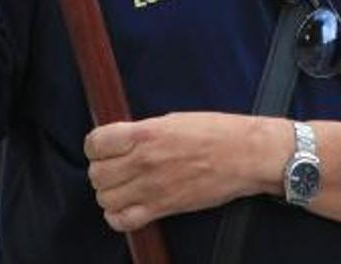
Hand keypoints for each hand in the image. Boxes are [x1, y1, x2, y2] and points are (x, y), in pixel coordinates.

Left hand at [85, 113, 288, 232]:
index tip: (103, 147)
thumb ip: (142, 131)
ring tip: (124, 186)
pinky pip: (122, 221)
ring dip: (110, 193)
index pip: (95, 143)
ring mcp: (152, 187)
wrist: (245, 155)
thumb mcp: (173, 120)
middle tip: (116, 167)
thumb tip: (120, 140)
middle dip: (102, 170)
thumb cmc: (216, 132)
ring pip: (105, 198)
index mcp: (146, 133)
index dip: (95, 146)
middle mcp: (144, 161)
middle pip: (97, 174)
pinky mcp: (164, 208)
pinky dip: (118, 216)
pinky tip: (129, 206)